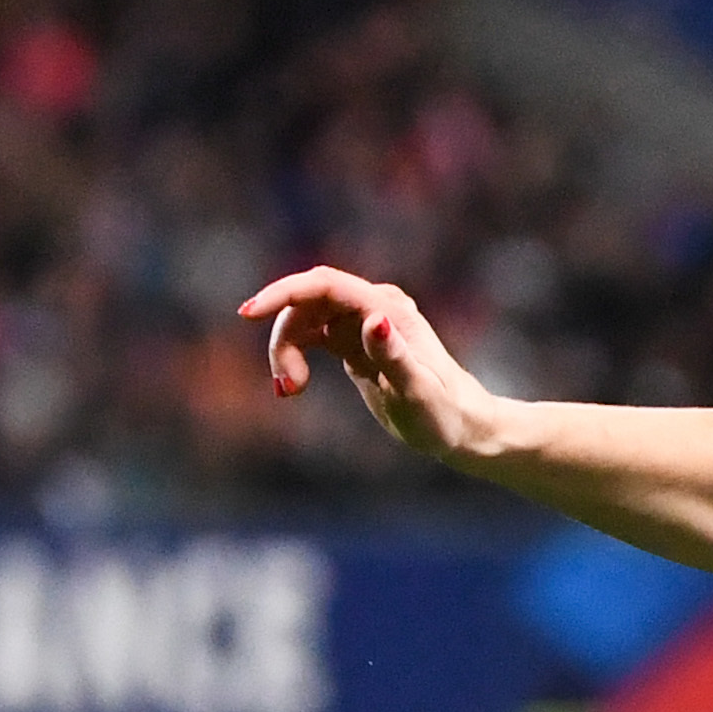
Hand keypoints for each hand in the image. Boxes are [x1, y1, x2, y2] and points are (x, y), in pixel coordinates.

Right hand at [236, 265, 499, 463]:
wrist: (462, 427)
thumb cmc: (443, 415)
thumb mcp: (416, 391)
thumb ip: (394, 356)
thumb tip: (374, 321)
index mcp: (387, 310)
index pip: (323, 285)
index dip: (284, 293)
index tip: (250, 313)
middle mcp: (374, 309)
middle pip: (308, 301)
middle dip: (284, 336)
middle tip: (287, 386)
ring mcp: (363, 324)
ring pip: (305, 319)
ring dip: (286, 349)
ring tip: (292, 390)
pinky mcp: (356, 344)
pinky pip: (312, 335)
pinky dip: (295, 355)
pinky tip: (293, 386)